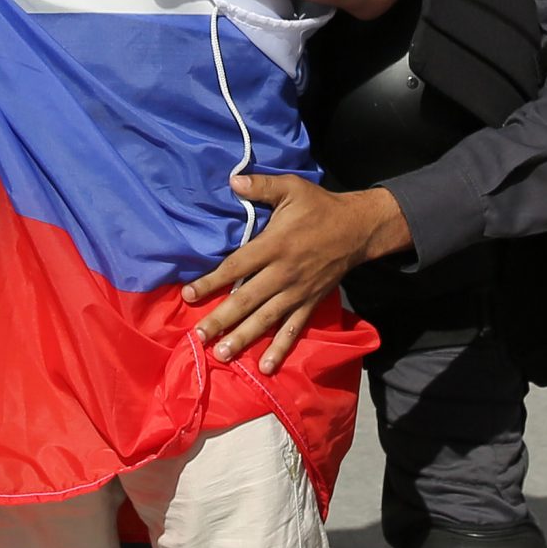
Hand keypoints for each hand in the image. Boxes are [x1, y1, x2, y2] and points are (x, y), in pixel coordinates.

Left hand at [183, 177, 410, 371]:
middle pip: (247, 299)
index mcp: (274, 246)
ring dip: (244, 338)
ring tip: (222, 354)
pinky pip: (293, 329)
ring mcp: (297, 292)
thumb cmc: (319, 207)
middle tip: (199, 337)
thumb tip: (233, 180)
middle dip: (221, 319)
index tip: (188, 294)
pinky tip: (266, 367)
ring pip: (266, 319)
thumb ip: (262, 185)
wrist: (358, 229)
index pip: (236, 267)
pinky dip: (280, 349)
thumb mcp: (292, 188)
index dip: (212, 282)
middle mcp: (283, 274)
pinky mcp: (310, 303)